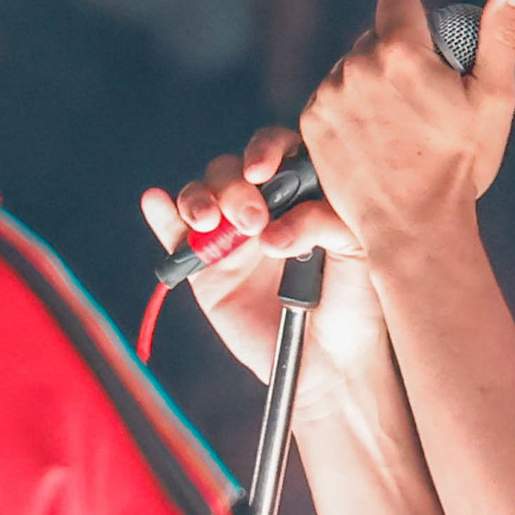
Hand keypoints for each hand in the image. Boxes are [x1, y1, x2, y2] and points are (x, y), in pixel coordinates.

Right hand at [143, 132, 382, 380]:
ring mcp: (232, 236)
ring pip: (202, 195)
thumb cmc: (355, 304)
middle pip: (233, 171)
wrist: (332, 364)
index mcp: (304, 193)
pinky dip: (162, 215)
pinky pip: (175, 235)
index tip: (263, 172)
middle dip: (234, 188)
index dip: (266, 150)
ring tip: (208, 223)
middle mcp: (265, 207)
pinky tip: (155, 202)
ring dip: (198, 199)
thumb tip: (276, 227)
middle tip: (251, 221)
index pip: (279, 152)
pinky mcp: (205, 268)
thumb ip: (325, 224)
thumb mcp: (358, 255)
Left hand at [290, 0, 514, 263]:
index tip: (429, 57)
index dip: (415, 25)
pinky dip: (346, 111)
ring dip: (367, 85)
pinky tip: (371, 139)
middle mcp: (357, 67)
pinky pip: (329, 97)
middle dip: (393, 58)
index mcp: (401, 52)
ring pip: (349, 68)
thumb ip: (501, 34)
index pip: (396, 3)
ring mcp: (329, 96)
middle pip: (372, 38)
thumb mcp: (494, 99)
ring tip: (395, 126)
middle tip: (417, 103)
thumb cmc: (461, 164)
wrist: (415, 228)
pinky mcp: (311, 123)